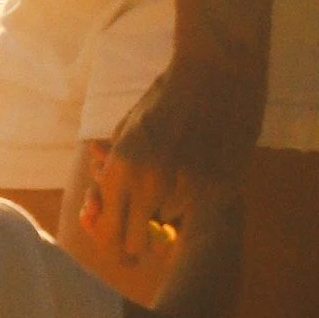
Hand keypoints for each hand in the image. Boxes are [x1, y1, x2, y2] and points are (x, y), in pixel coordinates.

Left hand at [80, 56, 260, 268]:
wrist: (216, 72)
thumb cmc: (166, 96)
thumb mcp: (127, 129)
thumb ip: (111, 168)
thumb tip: (97, 200)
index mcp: (122, 168)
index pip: (107, 233)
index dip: (110, 240)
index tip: (118, 234)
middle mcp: (151, 183)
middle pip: (136, 245)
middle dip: (138, 241)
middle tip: (145, 228)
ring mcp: (188, 188)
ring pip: (172, 231)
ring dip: (172, 220)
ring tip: (179, 189)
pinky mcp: (221, 187)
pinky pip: (202, 216)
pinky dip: (199, 207)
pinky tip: (201, 180)